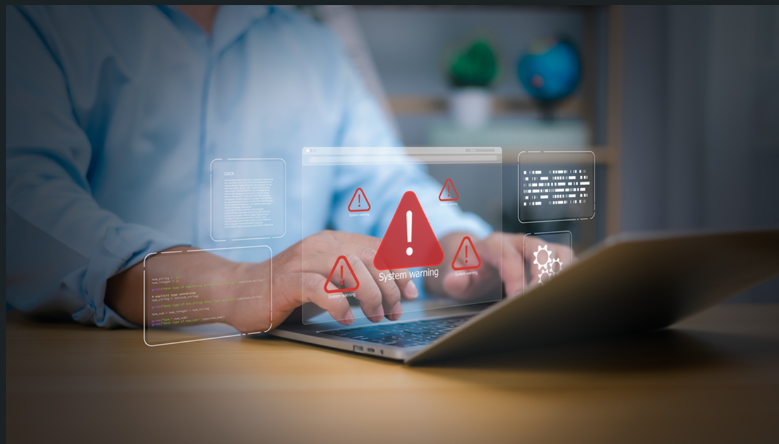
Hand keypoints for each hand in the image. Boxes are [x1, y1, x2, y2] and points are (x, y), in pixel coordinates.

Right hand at [233, 230, 418, 331]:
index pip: (377, 247)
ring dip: (370, 295)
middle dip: (389, 286)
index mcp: (333, 241)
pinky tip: (347, 319)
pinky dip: (340, 305)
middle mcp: (320, 245)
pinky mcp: (288, 281)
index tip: (411, 293)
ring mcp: (303, 261)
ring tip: (376, 316)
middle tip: (394, 311)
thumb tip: (394, 292)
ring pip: (349, 268)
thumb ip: (355, 278)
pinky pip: (321, 288)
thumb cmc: (289, 290)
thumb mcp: (328, 278)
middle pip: (368, 257)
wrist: (240, 292)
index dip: (399, 269)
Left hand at [426, 232, 573, 300]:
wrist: (476, 259)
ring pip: (558, 252)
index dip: (515, 277)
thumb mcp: (456, 275)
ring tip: (560, 295)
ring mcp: (535, 248)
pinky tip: (567, 293)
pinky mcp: (548, 256)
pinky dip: (571, 274)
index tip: (517, 297)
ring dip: (563, 273)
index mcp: (494, 244)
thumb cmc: (469, 269)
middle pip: (539, 248)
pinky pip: (566, 260)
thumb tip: (454, 281)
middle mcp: (518, 242)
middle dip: (543, 273)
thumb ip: (455, 279)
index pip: (508, 257)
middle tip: (542, 297)